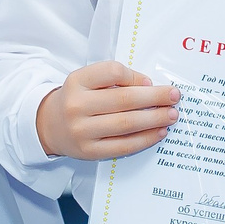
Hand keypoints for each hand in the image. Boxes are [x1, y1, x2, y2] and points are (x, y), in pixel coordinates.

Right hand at [35, 60, 181, 160]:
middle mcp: (76, 106)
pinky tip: (159, 132)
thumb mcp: (87, 81)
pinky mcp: (89, 151)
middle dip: (155, 98)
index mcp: (77, 81)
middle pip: (123, 100)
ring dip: (154, 119)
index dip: (135, 77)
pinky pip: (123, 146)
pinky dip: (145, 139)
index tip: (150, 82)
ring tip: (171, 115)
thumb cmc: (77, 100)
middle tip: (175, 96)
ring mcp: (82, 131)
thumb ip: (113, 79)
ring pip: (126, 124)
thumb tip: (148, 86)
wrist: (49, 126)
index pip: (111, 72)